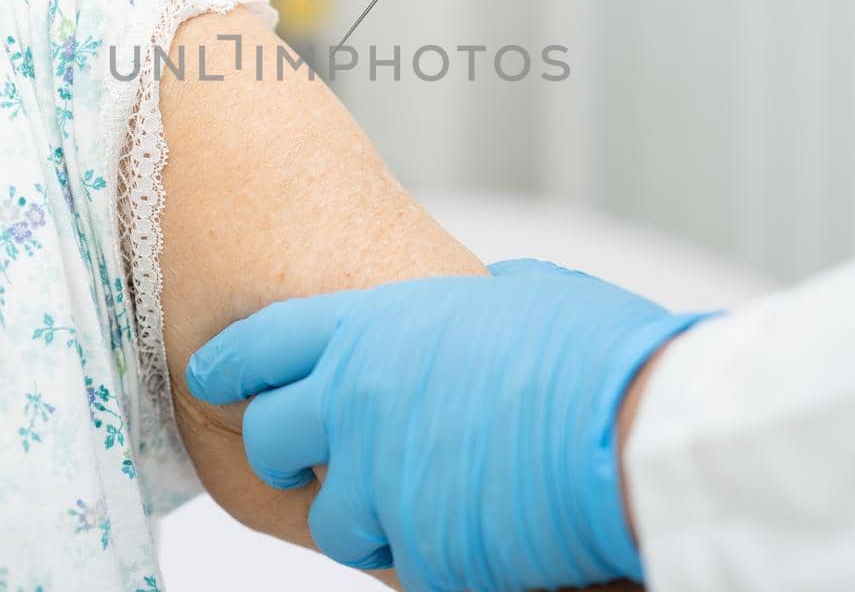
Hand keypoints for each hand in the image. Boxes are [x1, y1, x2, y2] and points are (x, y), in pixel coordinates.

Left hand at [185, 259, 709, 591]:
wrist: (639, 433)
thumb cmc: (591, 352)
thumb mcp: (517, 293)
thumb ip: (458, 304)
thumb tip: (457, 307)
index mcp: (371, 331)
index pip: (260, 348)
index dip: (231, 367)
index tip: (215, 380)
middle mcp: (356, 407)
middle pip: (271, 440)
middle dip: (291, 451)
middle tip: (322, 455)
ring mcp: (382, 487)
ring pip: (334, 520)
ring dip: (369, 513)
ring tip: (428, 495)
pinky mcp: (420, 555)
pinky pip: (405, 562)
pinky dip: (431, 549)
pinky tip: (476, 525)